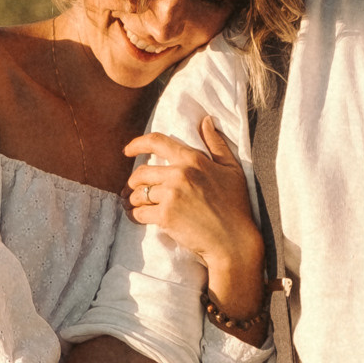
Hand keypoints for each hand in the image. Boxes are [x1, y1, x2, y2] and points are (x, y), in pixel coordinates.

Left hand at [124, 116, 264, 323]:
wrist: (234, 241)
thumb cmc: (236, 206)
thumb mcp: (232, 170)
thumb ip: (217, 144)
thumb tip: (205, 121)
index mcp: (193, 159)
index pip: (157, 142)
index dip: (137, 144)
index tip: (128, 150)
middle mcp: (180, 174)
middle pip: (141, 173)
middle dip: (135, 182)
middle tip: (135, 190)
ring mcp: (171, 195)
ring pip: (138, 194)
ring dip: (135, 201)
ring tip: (139, 206)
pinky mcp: (165, 216)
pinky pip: (139, 213)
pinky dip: (137, 216)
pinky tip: (141, 218)